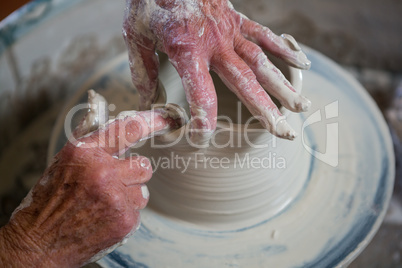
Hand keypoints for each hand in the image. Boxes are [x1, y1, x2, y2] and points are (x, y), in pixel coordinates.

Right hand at [0, 99, 183, 266]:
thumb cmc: (51, 199)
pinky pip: (138, 209)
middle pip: (143, 165)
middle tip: (114, 181)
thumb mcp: (64, 160)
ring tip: (104, 202)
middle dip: (132, 172)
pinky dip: (125, 212)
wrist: (39, 241)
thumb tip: (97, 103)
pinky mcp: (124, 220)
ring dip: (128, 195)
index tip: (165, 119)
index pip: (128, 129)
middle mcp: (102, 172)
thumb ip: (88, 135)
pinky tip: (105, 216)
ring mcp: (115, 198)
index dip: (151, 122)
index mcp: (85, 152)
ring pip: (142, 189)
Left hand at [123, 0, 310, 144]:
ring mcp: (230, 31)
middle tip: (285, 133)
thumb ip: (144, 70)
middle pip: (245, 83)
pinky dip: (284, 49)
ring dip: (282, 86)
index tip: (203, 140)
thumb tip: (149, 100)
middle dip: (266, 111)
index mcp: (187, 50)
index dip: (204, 119)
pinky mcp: (237, 18)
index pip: (201, 92)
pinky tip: (302, 63)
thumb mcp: (135, 35)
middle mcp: (215, 44)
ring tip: (301, 107)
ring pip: (261, 63)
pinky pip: (264, 34)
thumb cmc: (149, 1)